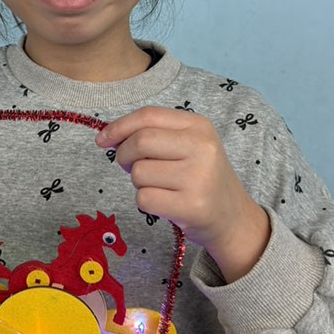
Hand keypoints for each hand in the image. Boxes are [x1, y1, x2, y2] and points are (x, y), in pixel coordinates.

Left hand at [95, 106, 269, 281]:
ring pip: (139, 173)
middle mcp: (202, 148)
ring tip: (160, 186)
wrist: (232, 217)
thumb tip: (107, 136)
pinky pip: (144, 198)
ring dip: (139, 182)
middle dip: (124, 156)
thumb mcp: (187, 145)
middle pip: (140, 142)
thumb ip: (153, 134)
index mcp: (199, 126)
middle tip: (131, 167)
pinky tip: (165, 203)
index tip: (102, 140)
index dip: (119, 126)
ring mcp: (199, 177)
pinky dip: (146, 202)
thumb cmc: (199, 178)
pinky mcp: (192, 206)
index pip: (149, 115)